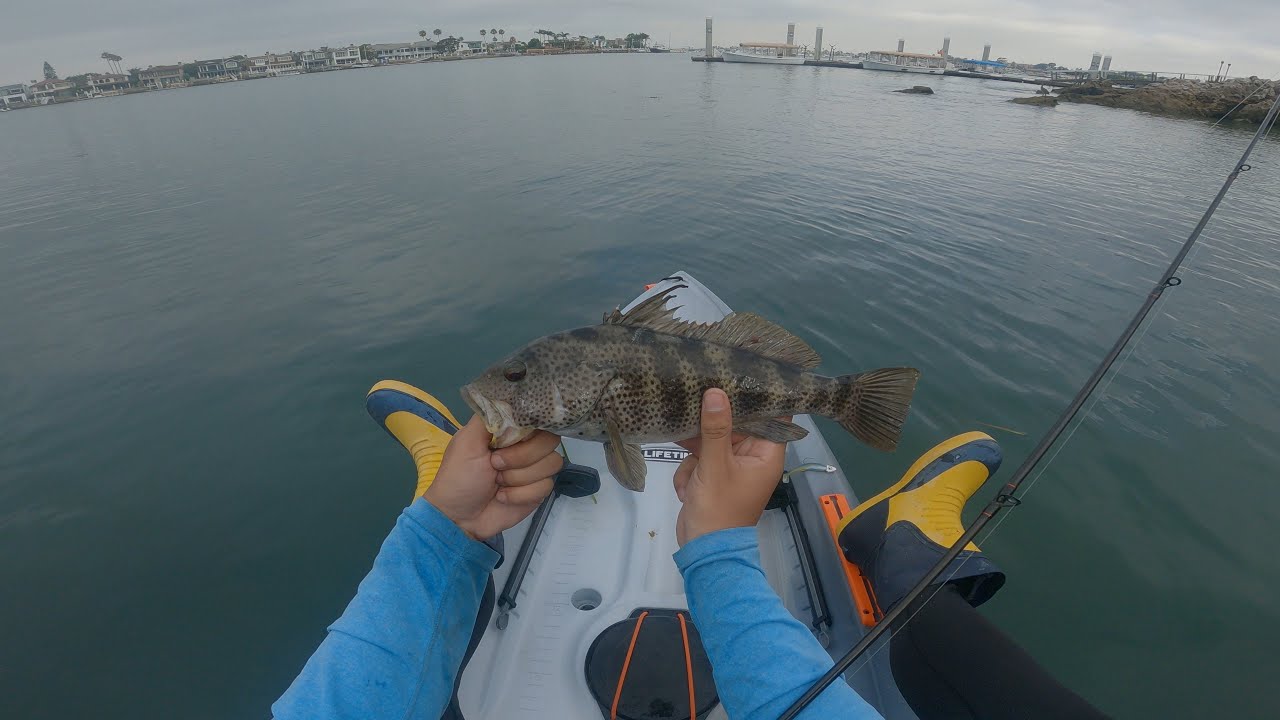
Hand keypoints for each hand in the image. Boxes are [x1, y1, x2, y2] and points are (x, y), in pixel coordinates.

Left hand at [424, 416, 562, 539]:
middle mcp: (525, 446)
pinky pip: (545, 486)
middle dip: (522, 456)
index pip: (538, 417)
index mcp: (509, 430)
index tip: (516, 436)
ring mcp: (534, 469)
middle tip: (495, 464)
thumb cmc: (458, 476)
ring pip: (551, 464)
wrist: (458, 517)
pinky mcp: (538, 491)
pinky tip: (503, 497)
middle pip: (550, 440)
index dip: (532, 426)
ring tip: (497, 483)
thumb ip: (489, 416)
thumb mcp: (467, 440)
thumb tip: (513, 398)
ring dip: (519, 477)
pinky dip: (520, 494)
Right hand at [673, 389, 786, 545]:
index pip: (772, 415)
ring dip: (696, 456)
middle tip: (695, 402)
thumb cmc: (719, 509)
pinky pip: (700, 458)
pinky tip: (686, 489)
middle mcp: (753, 457)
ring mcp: (732, 466)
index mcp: (766, 454)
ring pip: (712, 440)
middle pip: (736, 424)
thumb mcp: (714, 465)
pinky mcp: (713, 474)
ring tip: (692, 473)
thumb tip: (716, 392)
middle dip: (713, 424)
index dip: (760, 395)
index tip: (743, 372)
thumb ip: (715, 428)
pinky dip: (690, 471)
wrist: (702, 551)